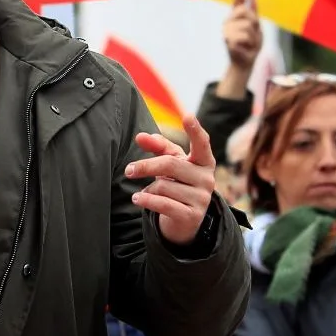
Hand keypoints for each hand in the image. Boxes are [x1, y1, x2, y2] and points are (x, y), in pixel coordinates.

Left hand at [126, 115, 216, 244]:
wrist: (185, 219)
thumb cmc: (177, 183)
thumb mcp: (170, 163)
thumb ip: (158, 147)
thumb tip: (140, 136)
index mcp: (204, 161)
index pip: (202, 143)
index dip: (195, 130)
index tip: (187, 116)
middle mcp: (207, 178)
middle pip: (170, 164)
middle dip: (145, 166)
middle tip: (128, 170)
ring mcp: (202, 198)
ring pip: (164, 186)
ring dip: (149, 189)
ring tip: (147, 192)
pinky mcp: (192, 216)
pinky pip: (163, 204)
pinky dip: (146, 200)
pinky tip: (137, 199)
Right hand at [224, 0, 262, 69]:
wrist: (246, 62)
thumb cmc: (251, 45)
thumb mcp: (256, 28)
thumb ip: (254, 14)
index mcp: (235, 17)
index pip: (236, 1)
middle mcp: (228, 21)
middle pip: (244, 11)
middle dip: (254, 22)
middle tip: (254, 33)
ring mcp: (226, 30)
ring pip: (247, 25)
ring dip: (253, 36)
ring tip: (249, 43)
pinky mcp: (227, 39)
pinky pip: (245, 36)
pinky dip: (250, 43)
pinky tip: (245, 47)